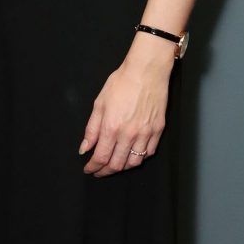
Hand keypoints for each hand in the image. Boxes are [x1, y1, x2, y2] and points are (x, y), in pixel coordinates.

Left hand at [80, 40, 172, 175]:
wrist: (146, 72)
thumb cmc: (121, 83)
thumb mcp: (99, 103)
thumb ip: (92, 129)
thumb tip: (85, 148)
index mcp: (112, 127)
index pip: (101, 157)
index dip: (93, 167)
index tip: (89, 169)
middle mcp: (129, 135)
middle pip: (117, 164)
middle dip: (105, 171)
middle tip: (98, 170)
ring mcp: (145, 134)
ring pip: (134, 163)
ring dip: (122, 167)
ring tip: (113, 164)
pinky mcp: (158, 131)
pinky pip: (148, 153)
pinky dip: (139, 158)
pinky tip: (132, 155)